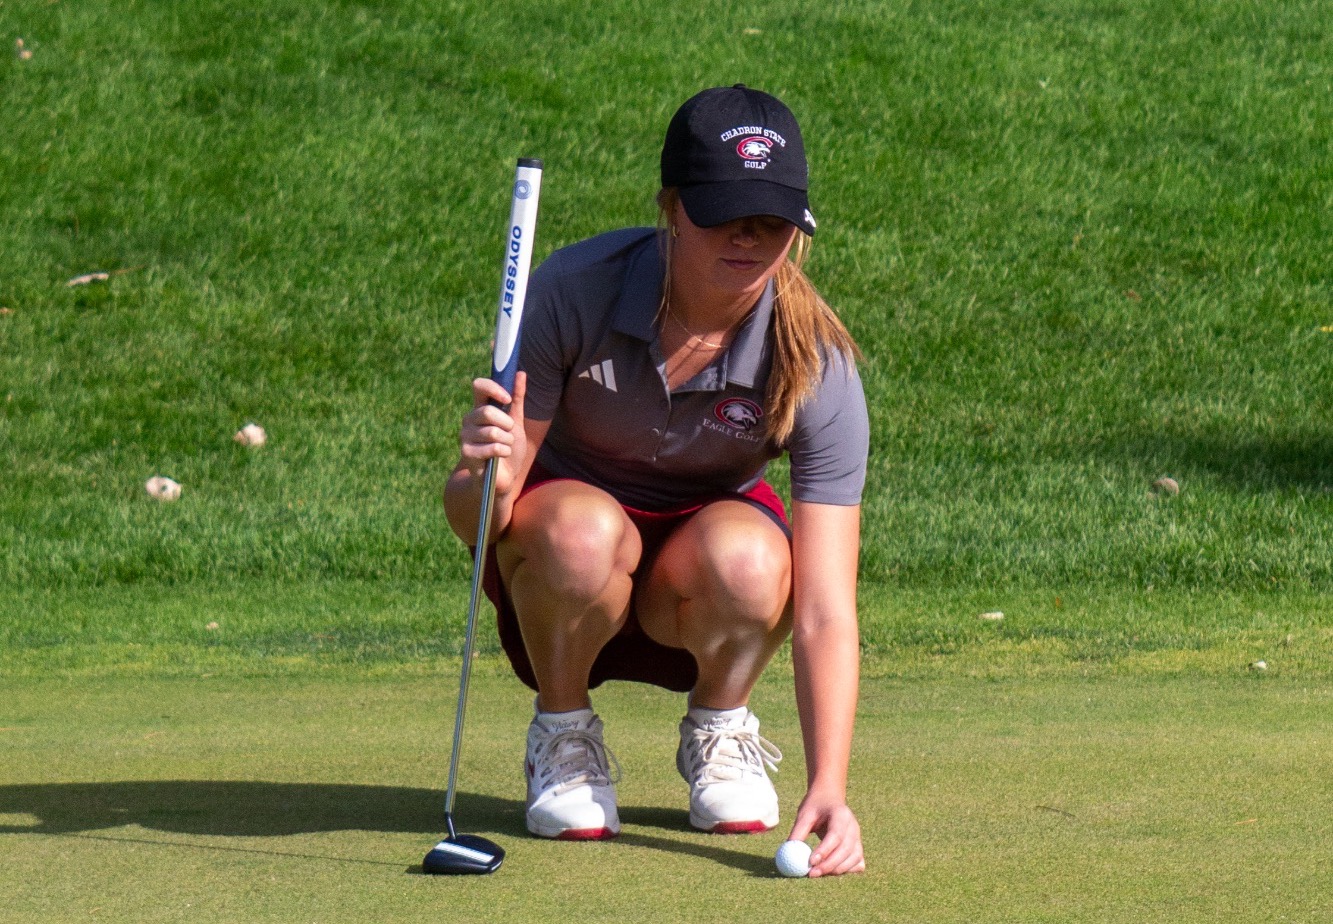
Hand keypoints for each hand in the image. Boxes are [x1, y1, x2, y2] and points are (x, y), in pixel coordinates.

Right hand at [458, 371, 527, 495]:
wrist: (505, 478)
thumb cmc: (509, 449)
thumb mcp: (516, 422)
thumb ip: (517, 399)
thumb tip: (520, 373)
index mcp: (480, 409)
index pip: (479, 386)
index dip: (493, 388)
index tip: (507, 399)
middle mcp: (469, 420)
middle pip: (487, 412)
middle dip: (506, 424)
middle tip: (509, 433)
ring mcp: (465, 437)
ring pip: (492, 432)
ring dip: (507, 441)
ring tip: (506, 448)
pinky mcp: (467, 453)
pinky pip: (492, 448)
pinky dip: (503, 452)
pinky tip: (501, 456)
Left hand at [787, 793, 864, 877]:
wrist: (829, 798)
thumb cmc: (815, 806)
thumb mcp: (804, 814)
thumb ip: (798, 832)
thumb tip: (788, 852)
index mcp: (841, 814)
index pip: (836, 835)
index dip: (825, 850)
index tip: (810, 862)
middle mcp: (853, 826)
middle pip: (846, 849)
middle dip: (829, 865)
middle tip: (811, 874)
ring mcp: (858, 837)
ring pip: (855, 858)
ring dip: (838, 870)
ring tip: (818, 873)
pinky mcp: (858, 846)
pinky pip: (858, 862)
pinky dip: (848, 870)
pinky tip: (833, 872)